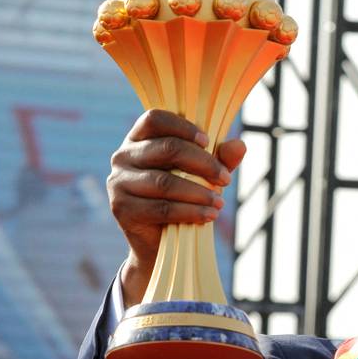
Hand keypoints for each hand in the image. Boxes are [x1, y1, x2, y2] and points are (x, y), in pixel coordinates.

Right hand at [107, 110, 245, 303]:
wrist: (160, 239)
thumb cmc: (183, 196)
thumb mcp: (204, 173)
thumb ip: (221, 158)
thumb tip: (239, 146)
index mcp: (139, 138)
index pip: (155, 119)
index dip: (183, 126)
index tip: (209, 142)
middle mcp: (123, 156)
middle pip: (167, 149)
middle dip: (203, 163)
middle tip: (226, 179)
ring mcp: (119, 182)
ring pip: (164, 182)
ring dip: (198, 192)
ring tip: (220, 202)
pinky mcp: (121, 208)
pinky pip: (161, 208)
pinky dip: (190, 212)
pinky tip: (209, 215)